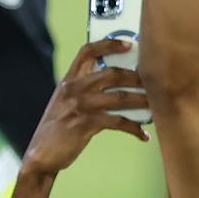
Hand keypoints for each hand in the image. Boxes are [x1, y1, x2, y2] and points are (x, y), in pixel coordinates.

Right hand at [22, 39, 149, 178]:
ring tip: (156, 107)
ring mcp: (80, 106)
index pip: (87, 52)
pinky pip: (119, 122)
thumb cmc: (59, 129)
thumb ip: (86, 92)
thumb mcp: (67, 103)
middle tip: (154, 83)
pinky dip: (134, 129)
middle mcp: (74, 89)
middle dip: (137, 78)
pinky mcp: (86, 124)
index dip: (108, 45)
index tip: (129, 44)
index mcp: (68, 80)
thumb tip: (120, 87)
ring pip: (121, 98)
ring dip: (142, 102)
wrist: (42, 154)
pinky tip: (143, 135)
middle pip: (112, 73)